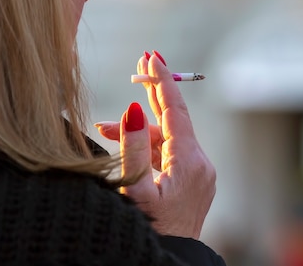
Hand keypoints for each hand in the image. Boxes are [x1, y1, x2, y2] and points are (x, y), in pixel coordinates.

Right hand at [96, 52, 215, 238]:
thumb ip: (133, 147)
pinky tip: (125, 143)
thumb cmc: (149, 231)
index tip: (153, 56)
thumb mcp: (135, 189)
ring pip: (168, 137)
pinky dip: (148, 145)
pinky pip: (170, 153)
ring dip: (140, 128)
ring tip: (103, 128)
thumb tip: (134, 108)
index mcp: (189, 161)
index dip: (162, 81)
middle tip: (142, 61)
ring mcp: (198, 172)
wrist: (168, 261)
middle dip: (155, 91)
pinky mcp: (193, 181)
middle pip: (174, 117)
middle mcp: (200, 163)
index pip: (174, 110)